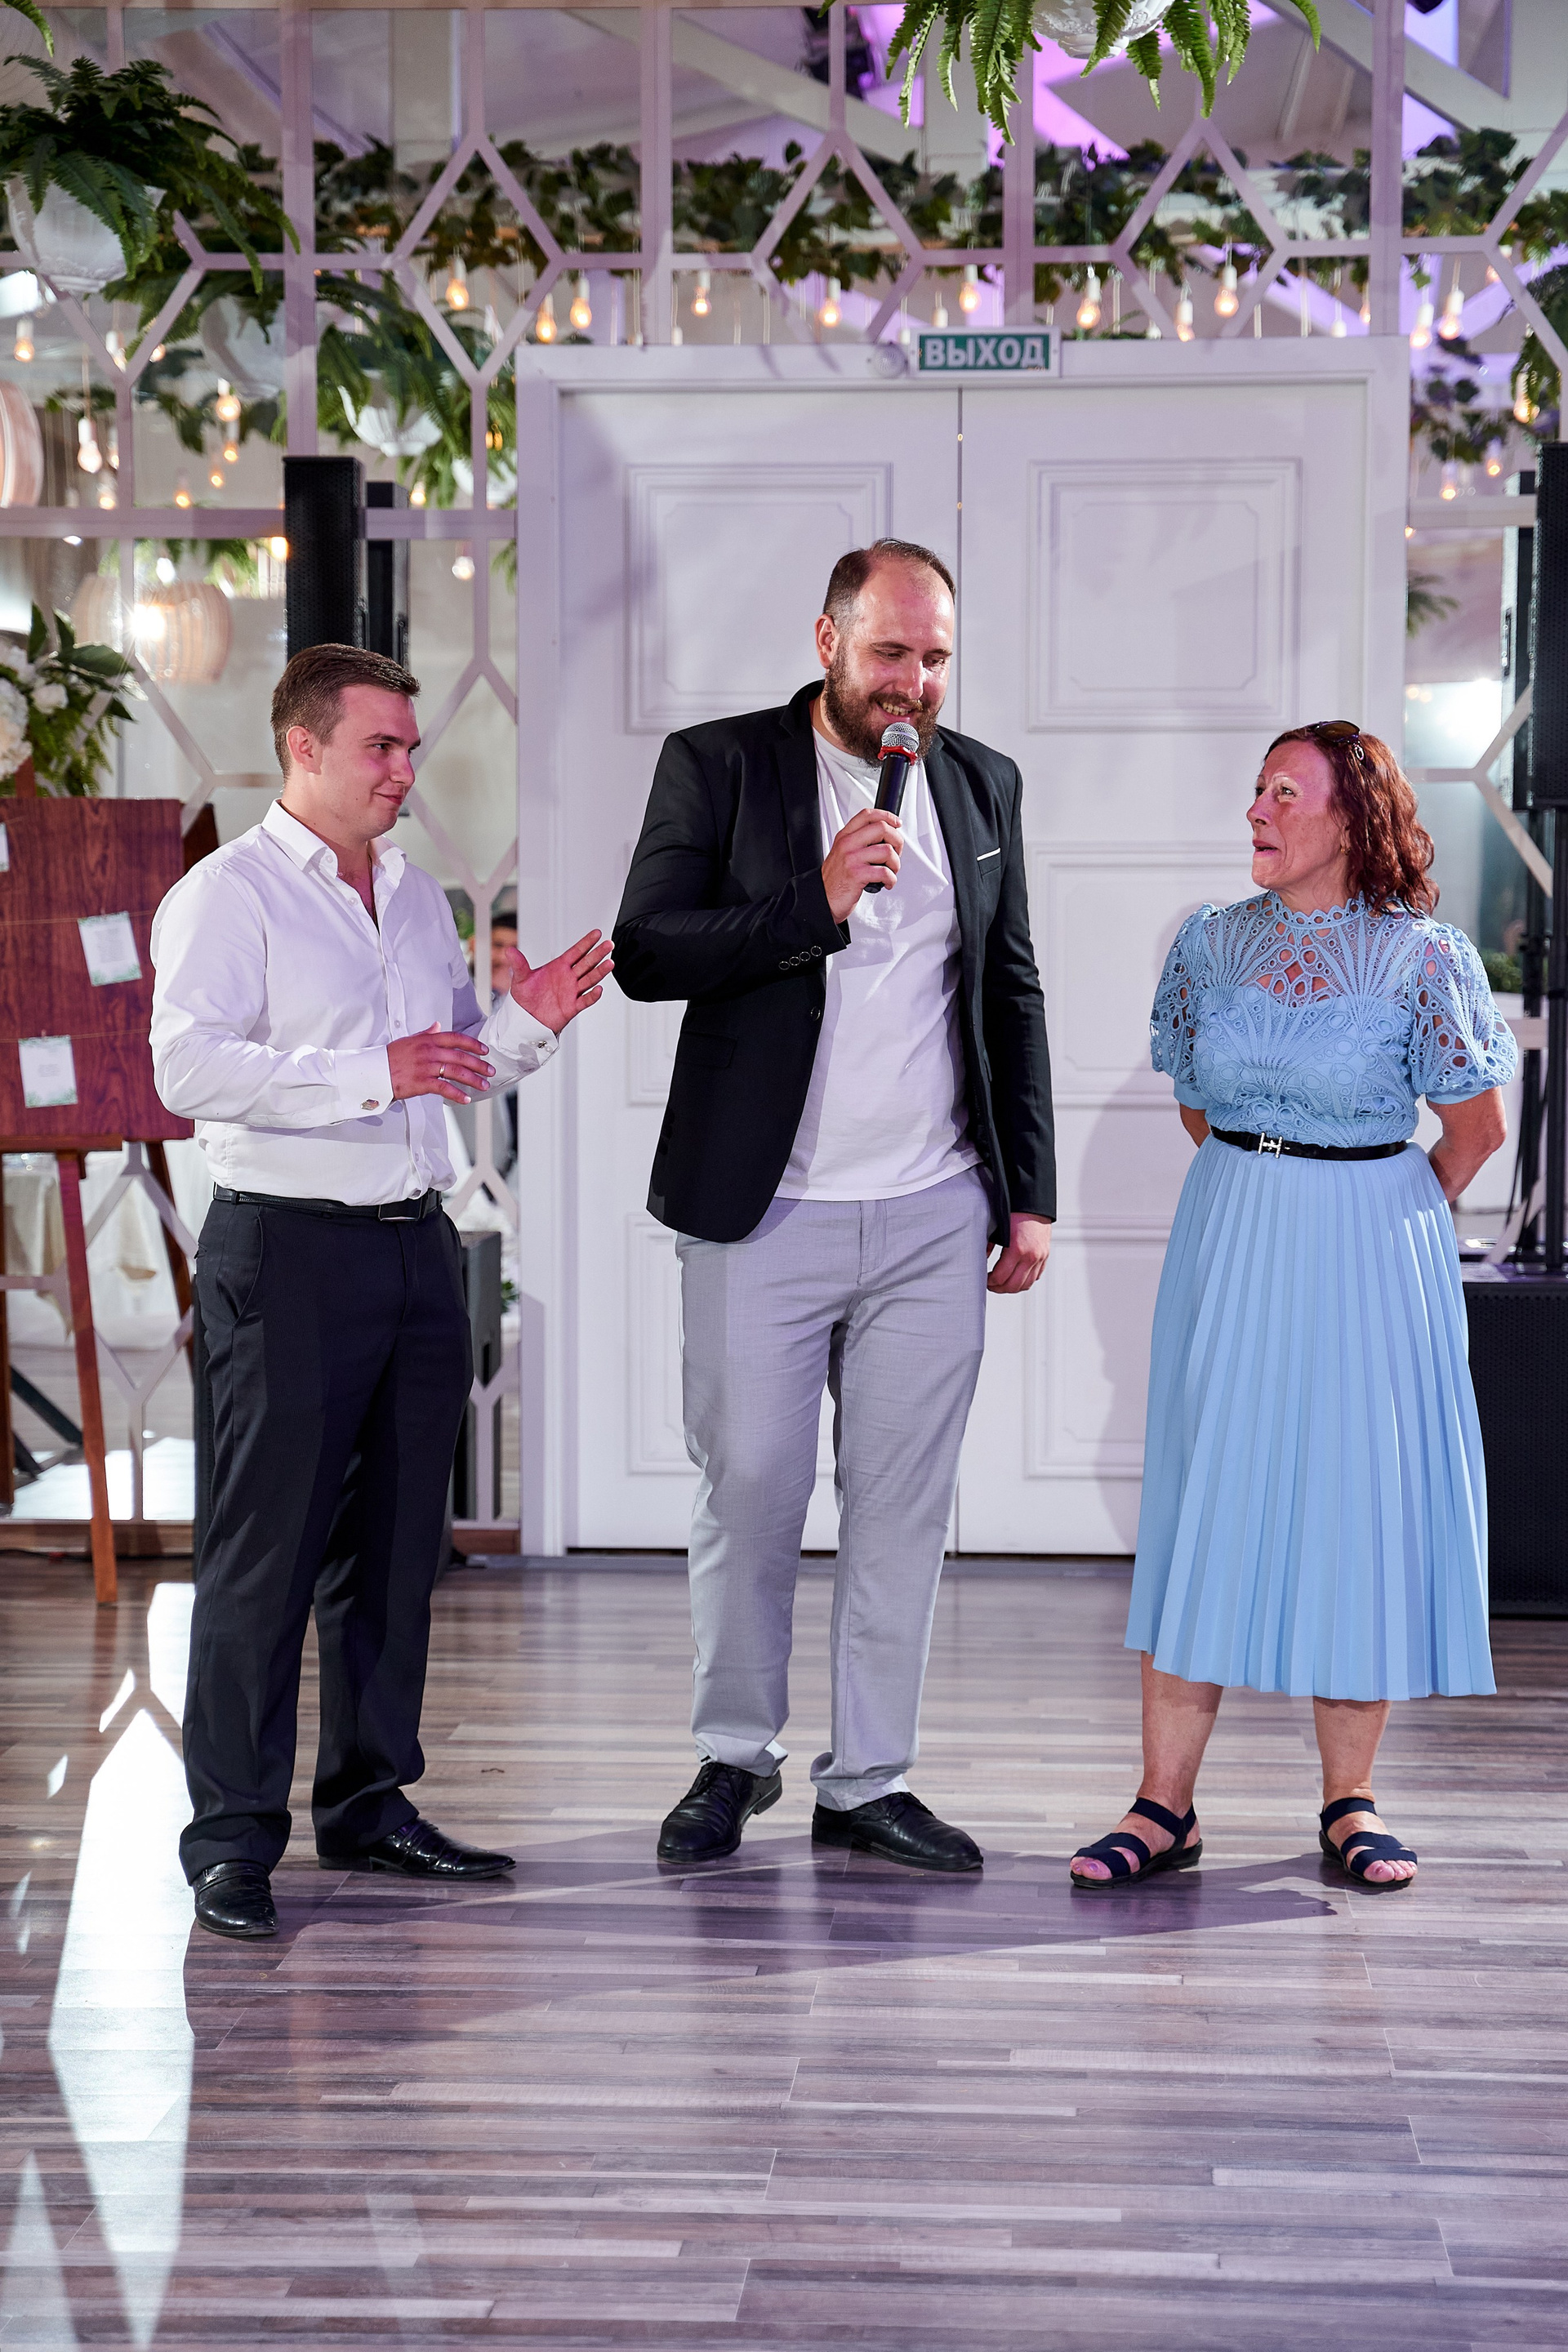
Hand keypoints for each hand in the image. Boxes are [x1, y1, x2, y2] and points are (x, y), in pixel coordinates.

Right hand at [388, 1022, 494, 1104]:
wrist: (374, 1072)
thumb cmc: (390, 1057)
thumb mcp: (409, 1040)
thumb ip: (426, 1034)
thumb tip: (437, 1026)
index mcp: (427, 1040)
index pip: (456, 1039)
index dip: (473, 1044)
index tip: (485, 1051)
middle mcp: (429, 1051)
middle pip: (461, 1056)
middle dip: (479, 1064)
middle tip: (491, 1071)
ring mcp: (426, 1067)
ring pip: (456, 1072)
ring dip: (474, 1079)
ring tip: (484, 1085)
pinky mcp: (421, 1082)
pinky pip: (444, 1088)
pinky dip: (457, 1094)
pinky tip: (466, 1099)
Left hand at [504, 928, 613, 1033]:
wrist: (526, 1020)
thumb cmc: (525, 998)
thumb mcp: (520, 978)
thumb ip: (518, 964)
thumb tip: (508, 950)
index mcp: (558, 967)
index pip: (576, 952)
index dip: (586, 943)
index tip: (597, 933)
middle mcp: (568, 978)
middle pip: (587, 963)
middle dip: (598, 953)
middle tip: (609, 944)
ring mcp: (572, 992)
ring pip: (589, 979)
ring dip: (600, 972)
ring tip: (610, 963)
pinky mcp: (572, 1007)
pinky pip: (585, 1000)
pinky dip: (592, 996)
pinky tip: (599, 989)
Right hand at [822, 807, 901, 921]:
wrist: (823, 899)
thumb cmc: (836, 879)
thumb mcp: (842, 853)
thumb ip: (859, 842)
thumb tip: (885, 837)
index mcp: (845, 836)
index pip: (867, 815)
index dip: (886, 816)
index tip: (896, 823)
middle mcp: (847, 844)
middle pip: (882, 828)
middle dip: (897, 841)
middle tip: (895, 853)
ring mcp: (851, 859)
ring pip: (887, 850)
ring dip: (895, 863)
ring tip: (890, 871)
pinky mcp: (857, 875)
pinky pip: (885, 872)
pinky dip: (891, 879)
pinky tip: (886, 882)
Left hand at [988, 1212, 1051, 1294]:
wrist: (1034, 1204)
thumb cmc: (1015, 1212)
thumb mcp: (998, 1228)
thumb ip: (988, 1245)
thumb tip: (980, 1258)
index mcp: (1017, 1249)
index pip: (1001, 1277)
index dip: (990, 1282)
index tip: (985, 1280)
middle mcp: (1031, 1256)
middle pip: (1013, 1285)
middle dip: (1000, 1288)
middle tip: (991, 1286)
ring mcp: (1040, 1257)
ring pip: (1026, 1284)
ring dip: (1013, 1287)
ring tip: (1003, 1284)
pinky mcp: (1045, 1256)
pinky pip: (1036, 1276)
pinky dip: (1025, 1281)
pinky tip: (1016, 1277)